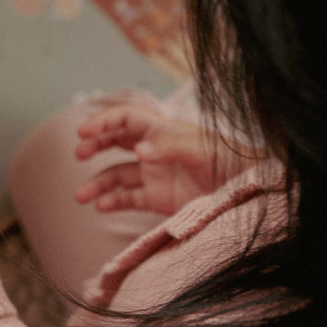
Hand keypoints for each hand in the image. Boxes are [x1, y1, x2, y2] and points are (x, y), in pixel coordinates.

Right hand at [74, 103, 253, 216]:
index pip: (126, 118)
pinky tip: (101, 207)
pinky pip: (129, 199)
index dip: (104, 121)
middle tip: (79, 154)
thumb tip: (139, 151)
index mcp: (161, 131)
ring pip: (117, 175)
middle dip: (95, 146)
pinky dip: (113, 202)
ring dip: (98, 183)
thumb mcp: (200, 149)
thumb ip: (169, 147)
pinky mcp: (158, 199)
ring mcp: (154, 176)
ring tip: (81, 196)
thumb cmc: (228, 160)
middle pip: (116, 143)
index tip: (84, 132)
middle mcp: (153, 151)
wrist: (247, 192)